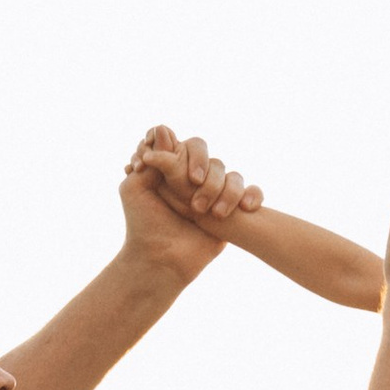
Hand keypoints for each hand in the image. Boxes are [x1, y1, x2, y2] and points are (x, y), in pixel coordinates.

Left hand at [120, 124, 262, 281]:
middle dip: (201, 167)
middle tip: (193, 182)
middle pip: (211, 157)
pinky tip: (244, 208)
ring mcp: (215, 195)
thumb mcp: (136, 187)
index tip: (166, 162)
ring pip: (232, 176)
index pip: (187, 146)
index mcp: (173, 171)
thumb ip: (149, 157)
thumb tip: (164, 129)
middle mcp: (196, 180)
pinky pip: (253, 192)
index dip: (180, 150)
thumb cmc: (144, 226)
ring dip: (219, 190)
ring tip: (203, 212)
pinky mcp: (232, 212)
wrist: (161, 260)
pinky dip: (252, 197)